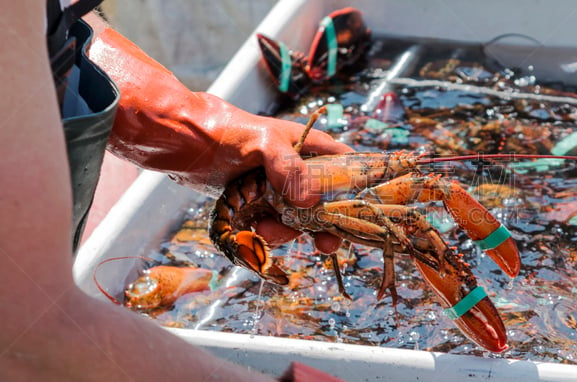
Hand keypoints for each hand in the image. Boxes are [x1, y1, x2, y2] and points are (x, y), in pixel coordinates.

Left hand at [87, 21, 352, 253]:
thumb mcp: (262, 144)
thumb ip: (290, 168)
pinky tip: (253, 232)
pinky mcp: (257, 202)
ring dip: (286, 231)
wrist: (180, 141)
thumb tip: (312, 201)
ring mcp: (277, 187)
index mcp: (309, 146)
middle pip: (326, 202)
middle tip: (324, 245)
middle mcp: (297, 168)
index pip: (347, 166)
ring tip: (263, 231)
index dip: (359, 190)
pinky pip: (273, 224)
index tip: (361, 216)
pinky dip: (266, 234)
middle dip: (323, 224)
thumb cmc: (224, 131)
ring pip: (298, 218)